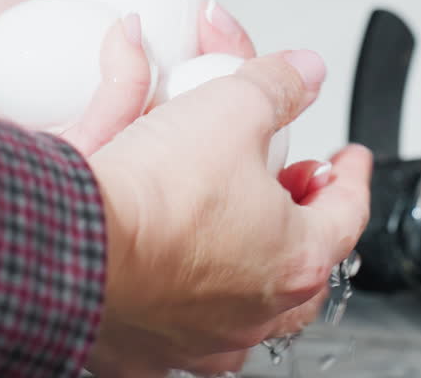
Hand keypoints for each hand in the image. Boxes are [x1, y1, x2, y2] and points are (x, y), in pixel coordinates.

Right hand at [85, 50, 372, 376]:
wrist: (71, 245)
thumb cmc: (152, 198)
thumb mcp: (230, 109)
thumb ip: (276, 86)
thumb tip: (303, 71)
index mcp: (296, 258)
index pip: (347, 211)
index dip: (350, 174)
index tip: (348, 159)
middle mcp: (256, 311)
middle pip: (302, 264)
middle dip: (300, 220)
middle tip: (290, 186)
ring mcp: (201, 338)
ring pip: (244, 305)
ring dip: (246, 263)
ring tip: (230, 226)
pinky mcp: (145, 349)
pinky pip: (175, 326)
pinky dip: (180, 297)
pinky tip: (166, 270)